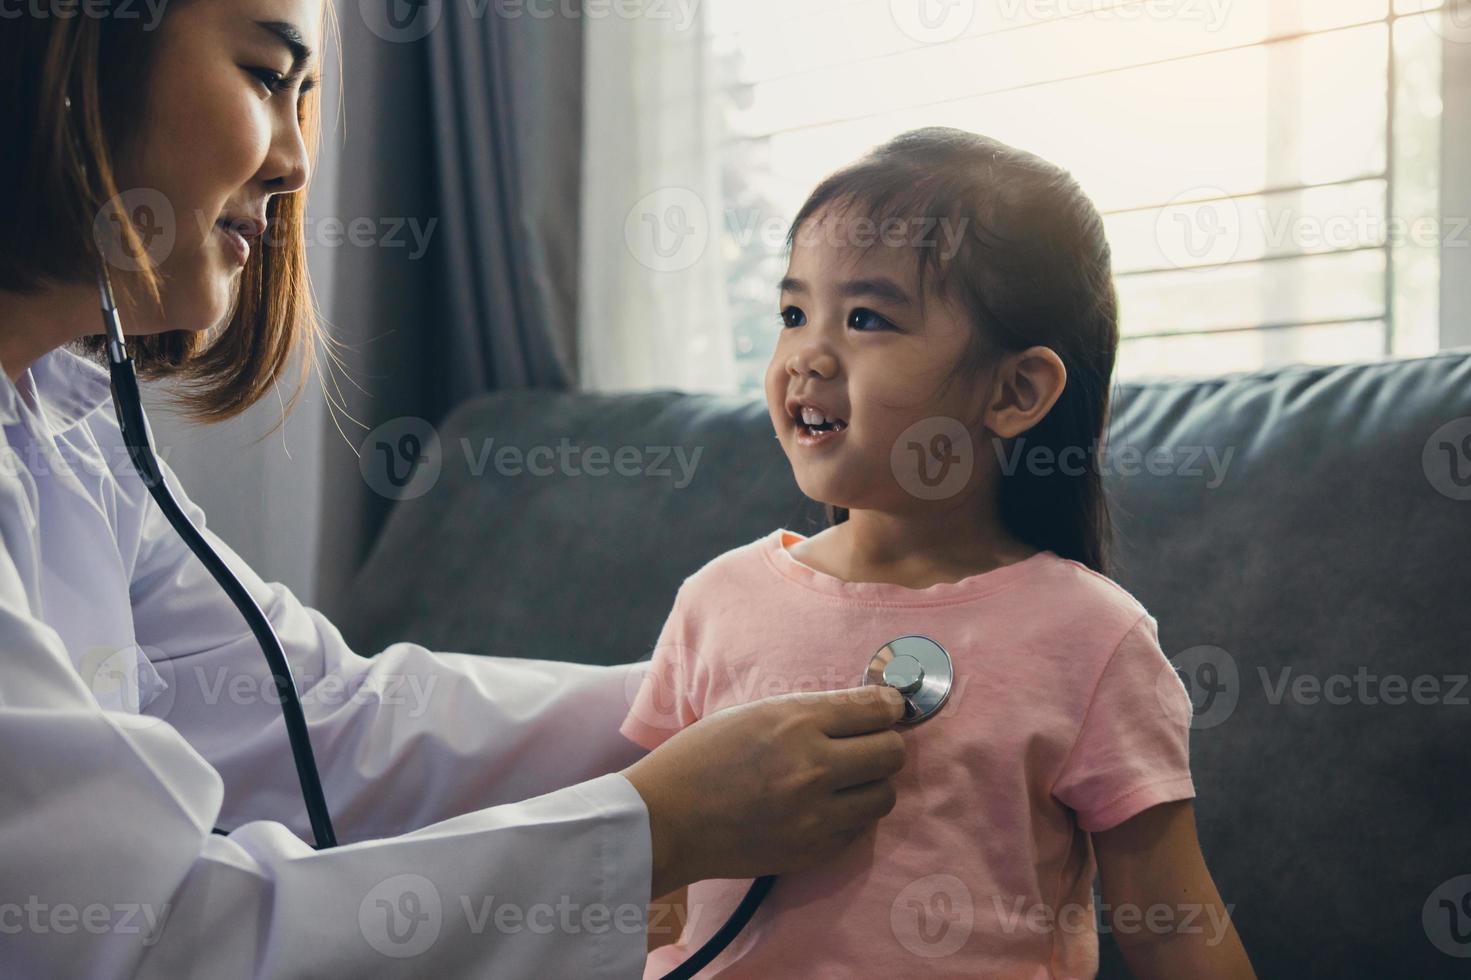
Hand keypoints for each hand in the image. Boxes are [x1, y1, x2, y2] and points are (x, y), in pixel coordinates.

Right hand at [621, 685, 907, 897]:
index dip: (890, 706)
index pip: (877, 709)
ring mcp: (815, 814)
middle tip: (869, 744)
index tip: (890, 709)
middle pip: (892, 753)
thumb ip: (811, 712)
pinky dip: (850, 815)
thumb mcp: (755, 713)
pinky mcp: (812, 850)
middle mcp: (813, 766)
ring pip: (884, 795)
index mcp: (796, 721)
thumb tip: (866, 710)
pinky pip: (858, 829)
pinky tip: (824, 806)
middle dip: (886, 744)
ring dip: (872, 784)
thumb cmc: (703, 756)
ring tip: (848, 780)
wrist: (667, 819)